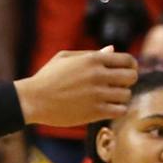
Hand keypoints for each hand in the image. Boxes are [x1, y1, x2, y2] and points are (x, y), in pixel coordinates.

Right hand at [14, 48, 137, 127]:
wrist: (32, 100)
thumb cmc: (46, 78)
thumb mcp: (64, 58)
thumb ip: (90, 54)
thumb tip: (111, 50)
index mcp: (93, 60)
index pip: (128, 60)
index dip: (130, 67)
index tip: (125, 73)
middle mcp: (98, 75)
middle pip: (131, 77)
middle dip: (127, 82)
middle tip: (117, 87)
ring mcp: (97, 94)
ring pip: (126, 95)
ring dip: (120, 98)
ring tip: (110, 100)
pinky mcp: (94, 112)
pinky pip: (120, 110)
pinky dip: (117, 110)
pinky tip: (108, 109)